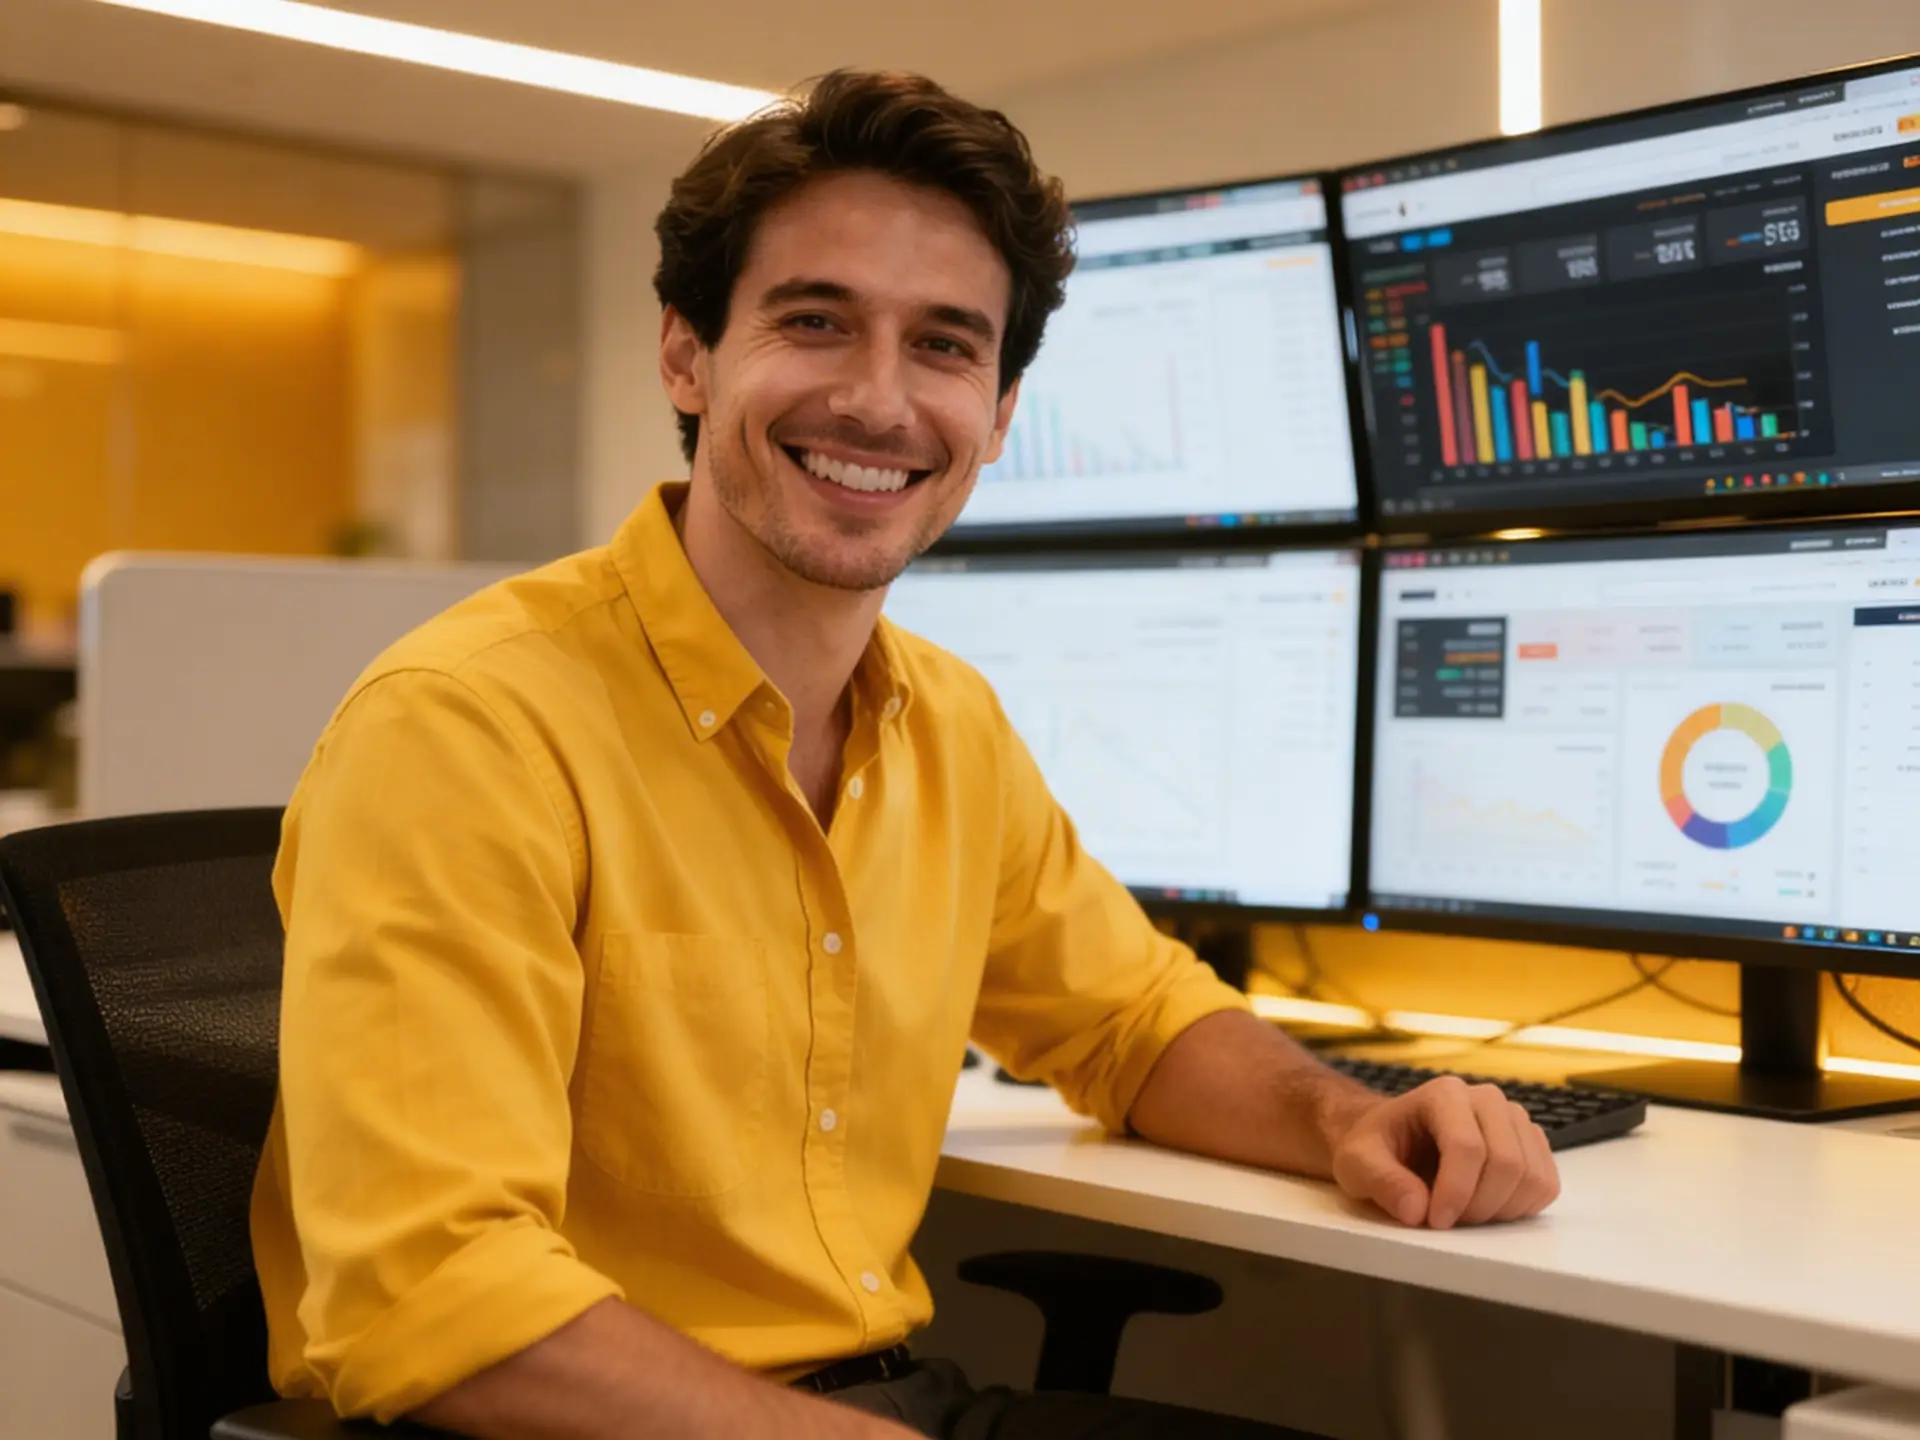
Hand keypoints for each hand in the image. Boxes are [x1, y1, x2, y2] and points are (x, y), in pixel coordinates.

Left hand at [1329, 1076, 1559, 1228]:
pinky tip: (1487, 1207)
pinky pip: (1546, 1184)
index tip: (1435, 1220)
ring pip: (1532, 1176)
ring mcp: (1514, 1119)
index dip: (1456, 1192)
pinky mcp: (1531, 1143)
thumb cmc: (1375, 1148)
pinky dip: (1521, 1207)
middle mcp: (1486, 1099)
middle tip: (1448, 1220)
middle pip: (1507, 1163)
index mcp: (1444, 1094)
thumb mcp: (1357, 1163)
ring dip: (1501, 1210)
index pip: (1467, 1146)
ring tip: (1464, 1213)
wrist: (1392, 1140)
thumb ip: (1381, 1182)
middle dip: (1478, 1206)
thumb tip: (1416, 1208)